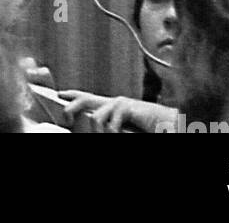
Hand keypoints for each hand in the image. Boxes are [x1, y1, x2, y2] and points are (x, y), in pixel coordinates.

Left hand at [62, 91, 176, 133]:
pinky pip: (111, 123)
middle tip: (65, 117)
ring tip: (110, 134)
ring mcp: (119, 103)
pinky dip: (113, 132)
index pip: (87, 98)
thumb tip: (94, 129)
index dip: (72, 95)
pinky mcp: (126, 107)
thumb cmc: (147, 128)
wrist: (169, 124)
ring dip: (99, 131)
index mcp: (111, 107)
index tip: (59, 94)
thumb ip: (110, 127)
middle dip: (71, 106)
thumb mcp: (123, 129)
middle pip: (84, 99)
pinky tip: (120, 133)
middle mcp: (112, 102)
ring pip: (96, 117)